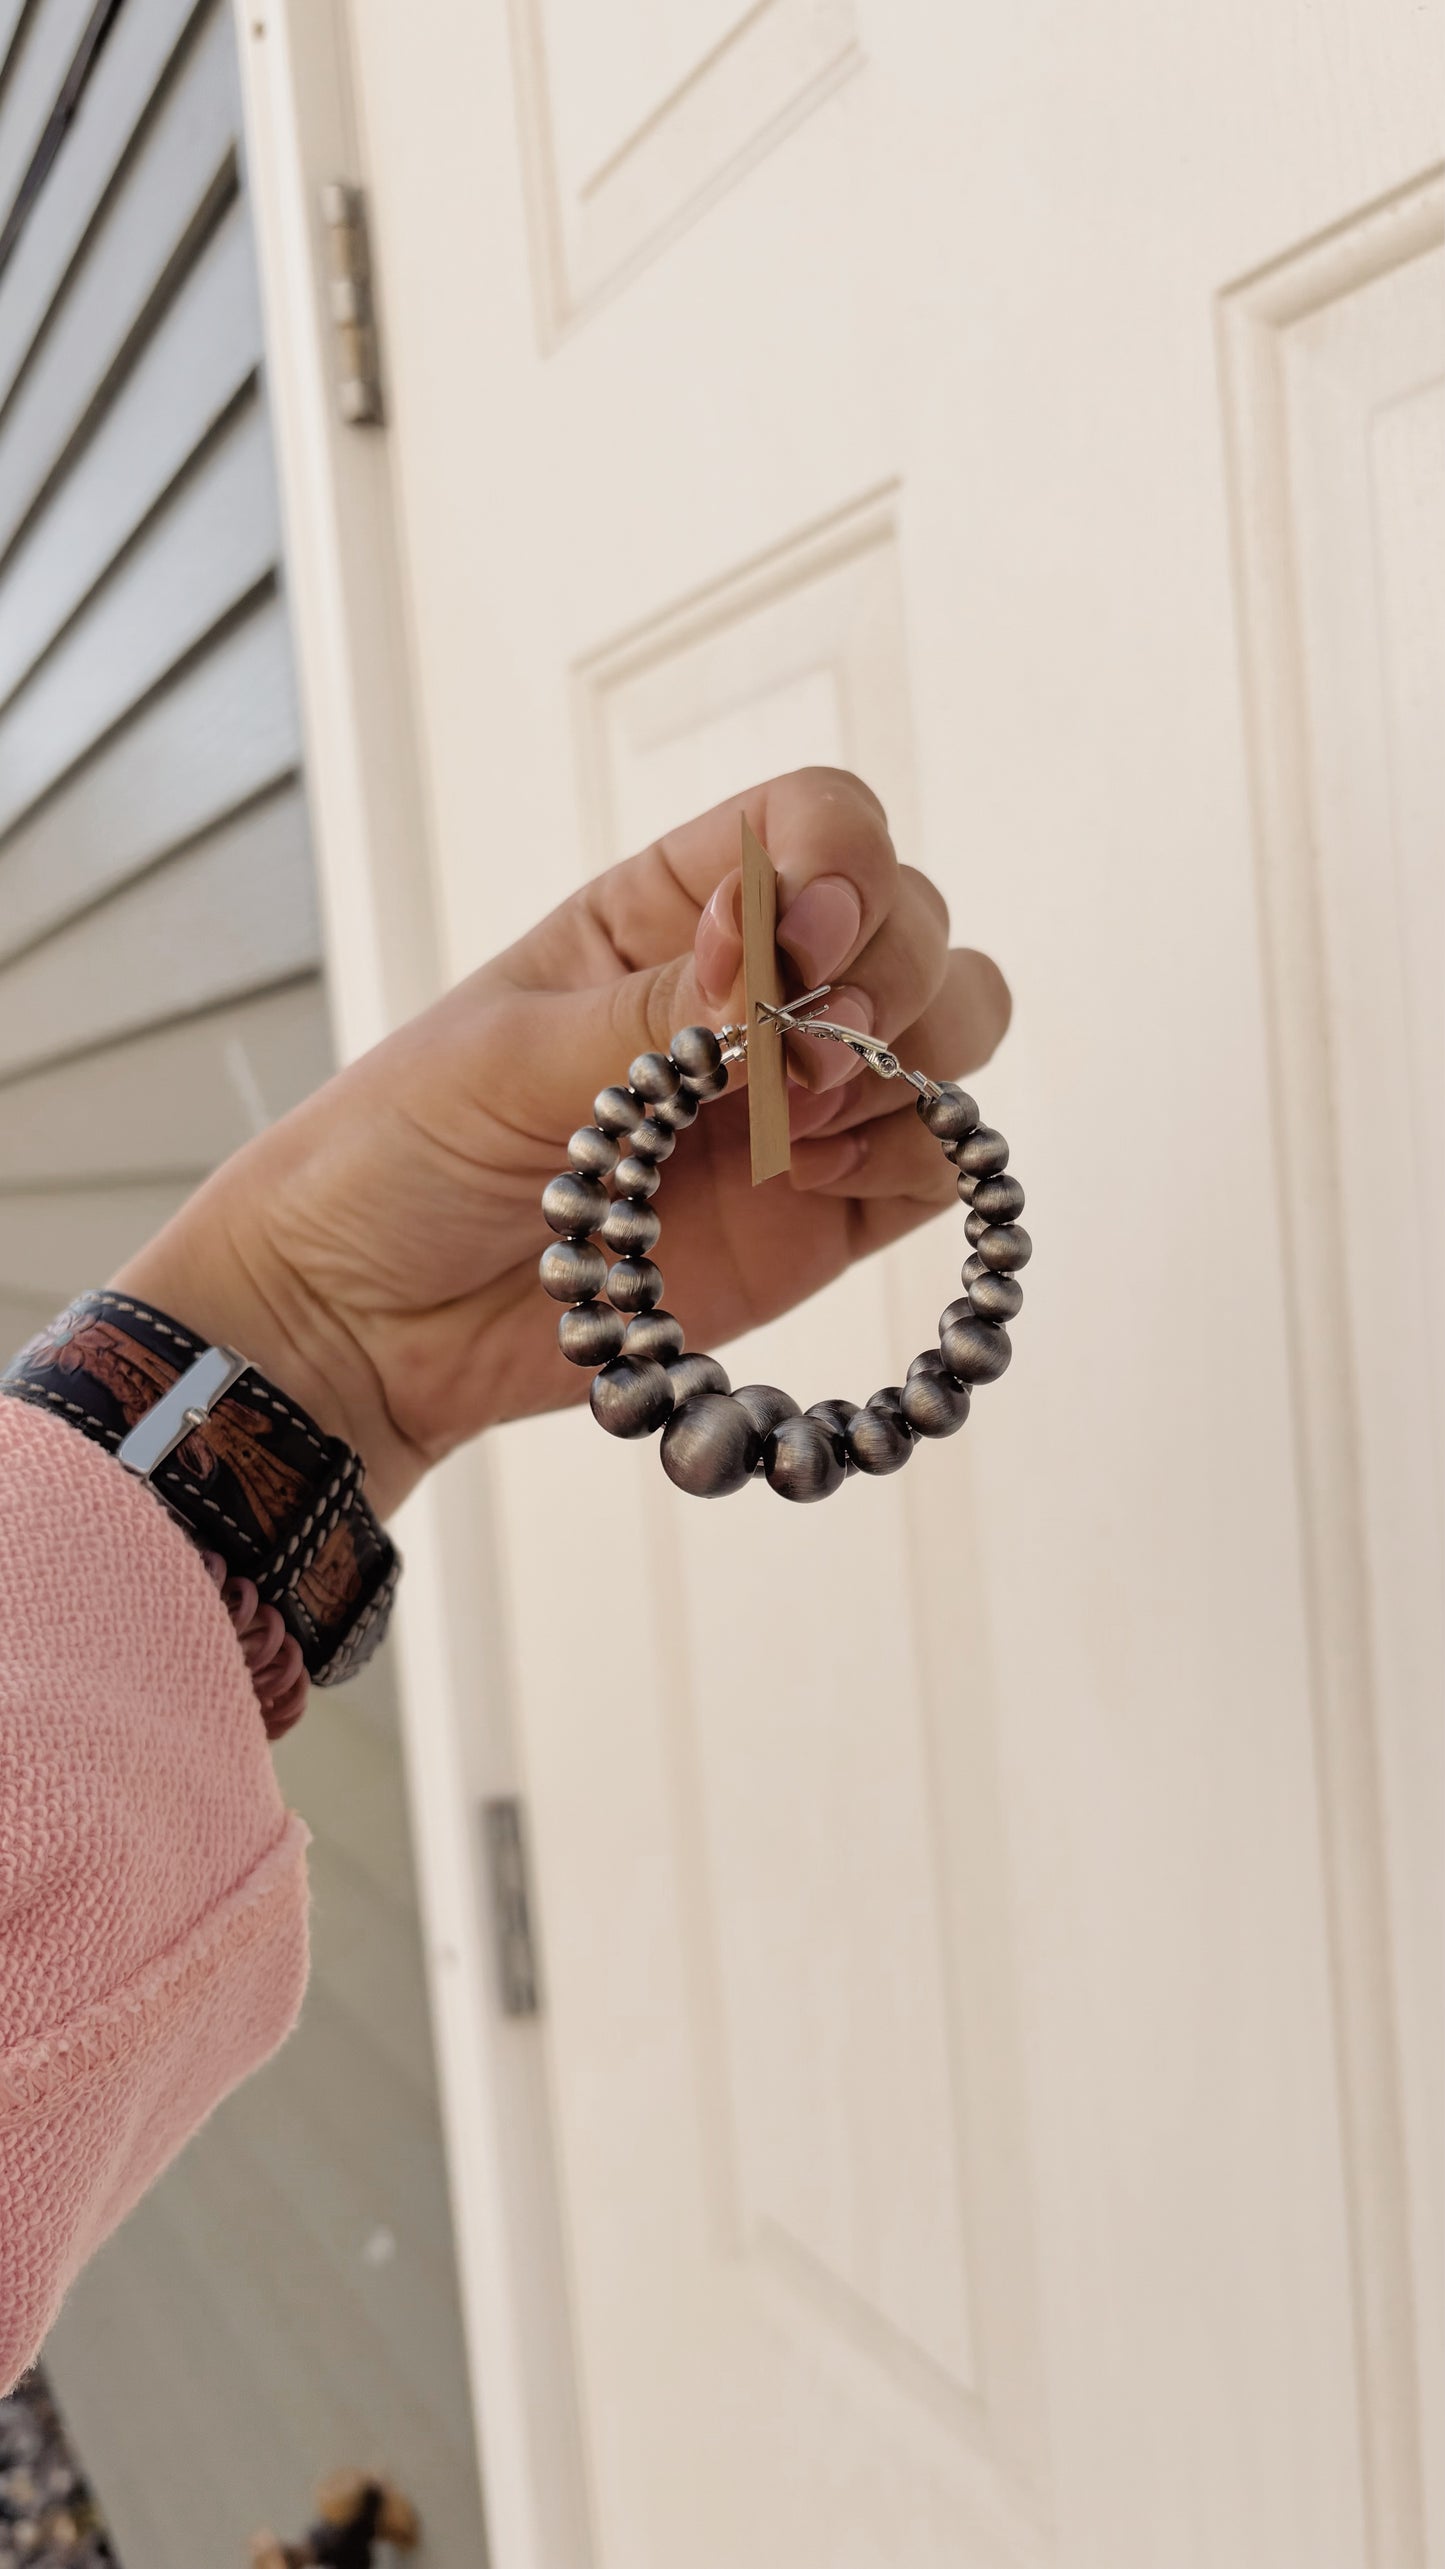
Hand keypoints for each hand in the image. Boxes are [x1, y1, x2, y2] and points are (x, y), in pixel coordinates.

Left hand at [115, 769, 1009, 1514]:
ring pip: (955, 1026)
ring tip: (803, 1127)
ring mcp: (803, 1102)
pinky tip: (811, 1182)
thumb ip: (665, 1009)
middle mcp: (759, 991)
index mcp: (672, 910)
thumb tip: (791, 955)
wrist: (371, 1322)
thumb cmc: (406, 1152)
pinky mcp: (826, 1212)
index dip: (840, 863)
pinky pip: (942, 1159)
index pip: (819, 822)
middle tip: (799, 1058)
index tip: (794, 943)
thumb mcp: (513, 1053)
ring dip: (914, 1061)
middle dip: (889, 971)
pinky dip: (914, 1156)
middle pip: (914, 916)